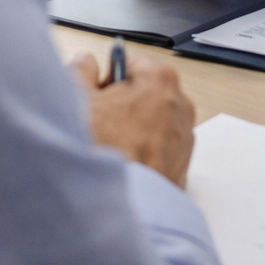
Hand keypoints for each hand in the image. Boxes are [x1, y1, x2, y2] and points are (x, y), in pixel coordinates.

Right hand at [69, 49, 196, 187]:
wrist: (122, 204)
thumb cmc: (104, 151)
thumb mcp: (80, 98)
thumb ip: (82, 70)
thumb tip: (86, 62)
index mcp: (159, 79)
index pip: (128, 60)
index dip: (106, 76)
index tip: (96, 92)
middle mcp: (180, 103)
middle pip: (143, 90)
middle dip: (120, 102)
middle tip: (100, 120)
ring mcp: (185, 135)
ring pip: (151, 119)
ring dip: (132, 127)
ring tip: (110, 145)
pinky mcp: (183, 162)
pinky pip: (159, 146)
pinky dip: (143, 150)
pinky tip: (124, 161)